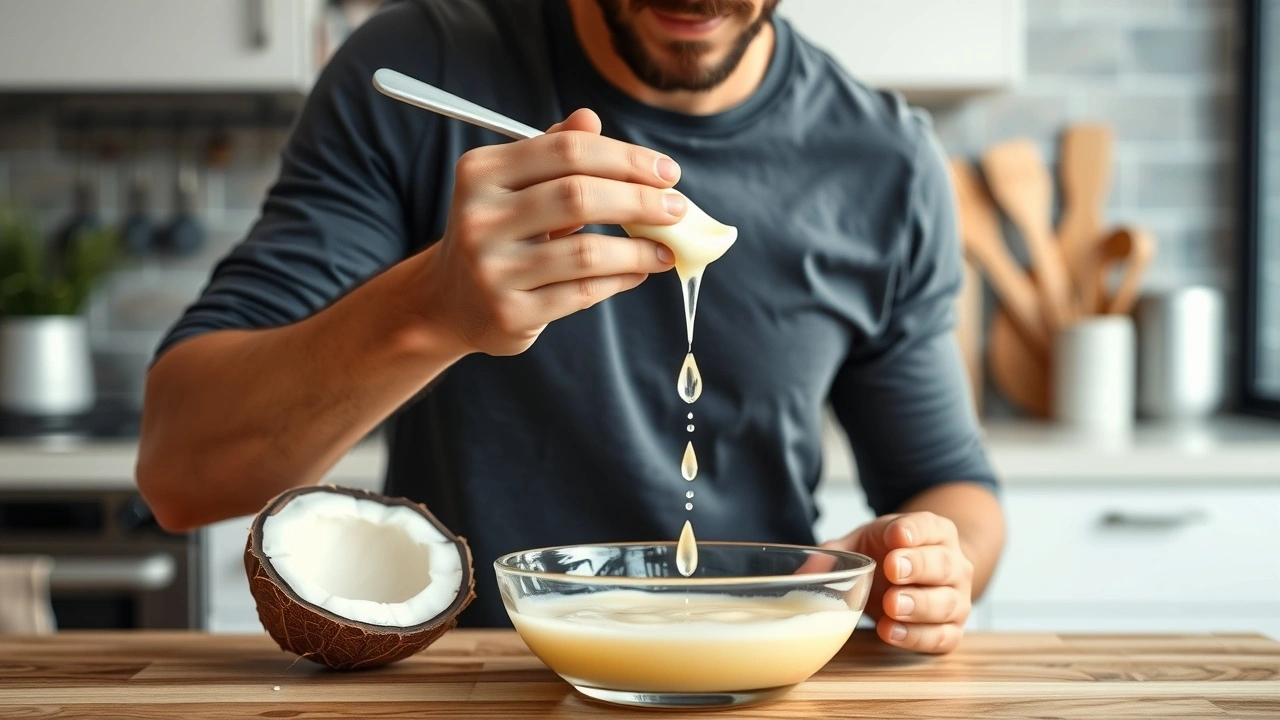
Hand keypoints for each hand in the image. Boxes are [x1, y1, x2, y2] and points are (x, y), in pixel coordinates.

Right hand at [421, 108, 683, 355]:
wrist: (450, 301)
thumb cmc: (498, 233)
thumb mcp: (514, 185)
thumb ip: (552, 151)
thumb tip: (591, 117)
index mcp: (481, 172)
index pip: (567, 151)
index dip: (625, 158)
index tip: (667, 172)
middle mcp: (479, 217)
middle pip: (578, 196)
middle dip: (640, 201)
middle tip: (678, 209)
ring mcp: (491, 269)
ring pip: (586, 251)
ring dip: (638, 249)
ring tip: (666, 249)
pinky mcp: (508, 312)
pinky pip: (580, 293)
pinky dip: (620, 280)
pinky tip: (639, 272)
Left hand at [822, 512, 973, 653]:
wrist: (916, 580)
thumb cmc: (887, 556)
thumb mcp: (863, 544)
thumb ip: (836, 553)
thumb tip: (806, 571)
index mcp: (934, 532)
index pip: (930, 526)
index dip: (915, 530)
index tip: (897, 535)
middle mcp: (953, 564)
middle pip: (943, 564)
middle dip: (918, 566)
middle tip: (892, 569)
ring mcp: (957, 599)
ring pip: (946, 603)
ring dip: (919, 604)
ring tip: (892, 605)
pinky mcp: (951, 630)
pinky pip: (942, 637)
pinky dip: (917, 636)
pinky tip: (891, 632)